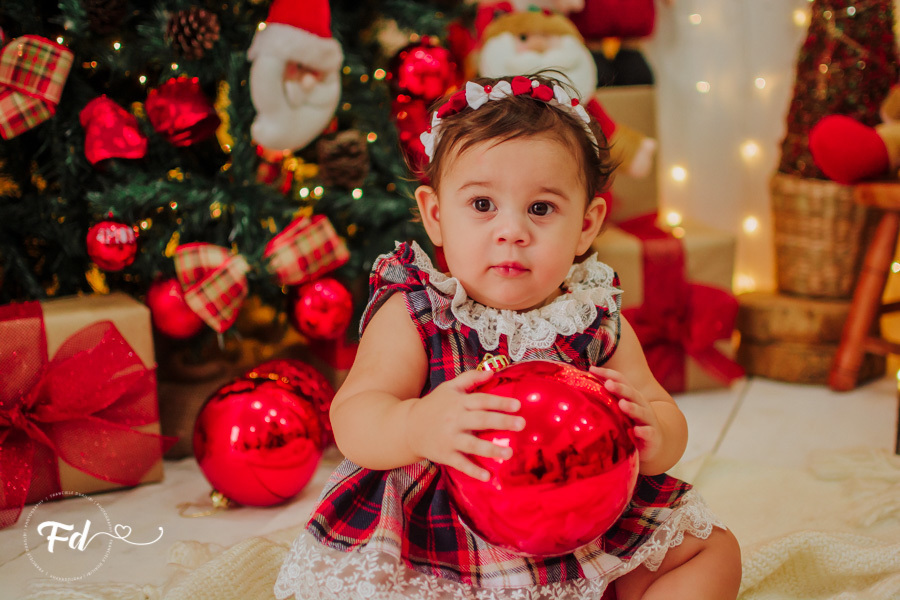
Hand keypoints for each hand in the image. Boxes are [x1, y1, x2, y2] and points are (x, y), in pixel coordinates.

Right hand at [405, 369, 524, 481]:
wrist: (408, 427)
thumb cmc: (434, 405)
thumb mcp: (449, 387)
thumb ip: (470, 378)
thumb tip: (492, 371)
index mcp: (458, 402)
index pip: (482, 400)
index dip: (500, 402)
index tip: (518, 405)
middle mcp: (454, 420)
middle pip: (481, 420)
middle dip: (502, 422)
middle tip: (522, 424)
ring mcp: (449, 438)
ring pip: (473, 444)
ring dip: (491, 449)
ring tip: (510, 453)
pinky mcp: (445, 455)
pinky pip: (461, 464)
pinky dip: (473, 471)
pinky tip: (488, 476)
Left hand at [590, 366, 663, 465]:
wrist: (655, 440)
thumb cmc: (631, 421)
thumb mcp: (618, 408)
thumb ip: (604, 397)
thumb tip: (578, 384)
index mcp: (631, 395)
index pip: (620, 380)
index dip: (607, 374)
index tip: (591, 369)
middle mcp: (641, 404)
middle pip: (631, 393)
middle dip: (620, 388)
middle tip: (608, 383)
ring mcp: (648, 420)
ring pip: (640, 412)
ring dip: (632, 408)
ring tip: (622, 404)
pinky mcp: (652, 436)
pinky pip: (649, 433)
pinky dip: (644, 432)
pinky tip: (637, 431)